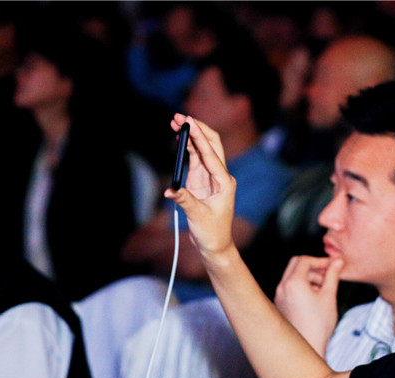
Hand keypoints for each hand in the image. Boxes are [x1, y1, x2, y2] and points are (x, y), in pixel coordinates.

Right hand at [163, 114, 236, 258]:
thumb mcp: (198, 215)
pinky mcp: (202, 180)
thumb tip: (170, 190)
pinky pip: (195, 158)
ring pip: (202, 149)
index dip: (199, 136)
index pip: (211, 154)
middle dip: (197, 129)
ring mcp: (211, 176)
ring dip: (190, 135)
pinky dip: (186, 147)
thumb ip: (184, 200)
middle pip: (211, 145)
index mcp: (225, 182)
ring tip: (175, 122)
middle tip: (181, 117)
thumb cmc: (212, 232)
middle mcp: (220, 176)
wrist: (215, 244)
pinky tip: (178, 136)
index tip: (189, 121)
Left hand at [274, 255, 343, 355]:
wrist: (307, 347)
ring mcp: (279, 297)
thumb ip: (333, 275)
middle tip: (327, 274)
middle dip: (313, 267)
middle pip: (295, 265)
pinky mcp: (280, 305)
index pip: (305, 260)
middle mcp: (282, 288)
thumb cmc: (319, 325)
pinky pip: (289, 288)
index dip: (321, 261)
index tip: (333, 266)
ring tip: (323, 289)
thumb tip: (338, 261)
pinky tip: (314, 299)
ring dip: (308, 277)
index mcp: (293, 283)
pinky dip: (301, 286)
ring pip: (292, 277)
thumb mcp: (329, 296)